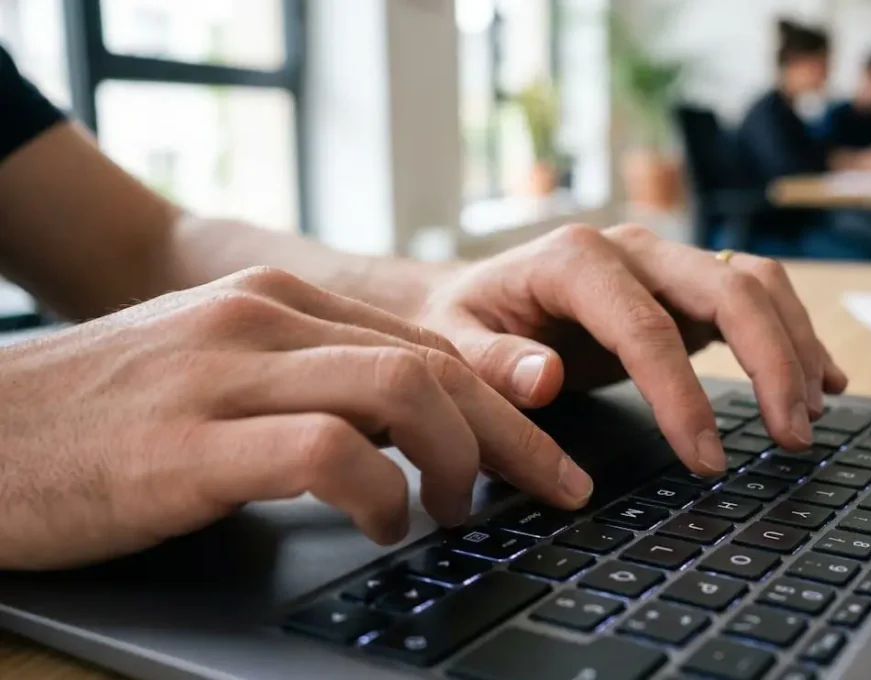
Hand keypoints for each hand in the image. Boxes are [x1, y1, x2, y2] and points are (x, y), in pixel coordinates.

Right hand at [0, 267, 591, 569]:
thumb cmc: (102, 417)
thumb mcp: (218, 374)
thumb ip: (311, 380)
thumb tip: (416, 434)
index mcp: (277, 302)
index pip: (428, 343)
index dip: (504, 403)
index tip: (547, 455)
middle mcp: (262, 320)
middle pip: (437, 364)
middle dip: (515, 435)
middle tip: (554, 490)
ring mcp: (225, 375)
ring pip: (403, 392)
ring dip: (460, 460)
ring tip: (459, 512)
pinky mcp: (190, 444)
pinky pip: (328, 453)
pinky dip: (381, 493)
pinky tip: (382, 524)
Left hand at [416, 225, 848, 476]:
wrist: (470, 296)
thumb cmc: (463, 324)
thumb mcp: (451, 345)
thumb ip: (492, 363)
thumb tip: (546, 378)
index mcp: (574, 259)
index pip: (648, 327)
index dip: (684, 395)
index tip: (706, 458)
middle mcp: (632, 250)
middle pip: (727, 288)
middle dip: (771, 362)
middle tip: (792, 437)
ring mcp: (665, 263)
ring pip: (754, 284)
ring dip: (794, 346)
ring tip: (811, 415)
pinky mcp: (685, 287)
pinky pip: (754, 298)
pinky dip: (793, 334)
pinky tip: (822, 378)